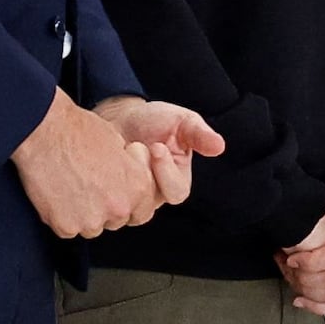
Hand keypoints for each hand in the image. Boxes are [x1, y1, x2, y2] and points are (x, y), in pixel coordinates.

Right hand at [16, 91, 158, 236]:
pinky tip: (56, 193)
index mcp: (137, 187)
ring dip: (83, 214)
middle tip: (87, 187)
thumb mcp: (117, 143)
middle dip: (103, 209)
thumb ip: (127, 170)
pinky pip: (66, 229)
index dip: (128, 205)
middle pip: (114, 221)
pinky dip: (61, 216)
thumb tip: (124, 179)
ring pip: (90, 227)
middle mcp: (118, 208)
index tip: (116, 198)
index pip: (141, 214)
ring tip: (69, 187)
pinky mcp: (65, 226)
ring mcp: (91, 220)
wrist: (44, 131)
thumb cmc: (78, 130)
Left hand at [94, 96, 224, 212]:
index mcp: (178, 180)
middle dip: (143, 176)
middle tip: (138, 149)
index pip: (177, 191)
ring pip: (128, 206)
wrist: (121, 118)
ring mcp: (132, 197)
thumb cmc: (154, 120)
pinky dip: (105, 181)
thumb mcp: (181, 121)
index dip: (166, 172)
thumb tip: (219, 147)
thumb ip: (199, 135)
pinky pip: (107, 201)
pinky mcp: (110, 195)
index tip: (156, 147)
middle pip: (151, 204)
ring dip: (123, 180)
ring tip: (123, 152)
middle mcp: (156, 193)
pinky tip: (107, 158)